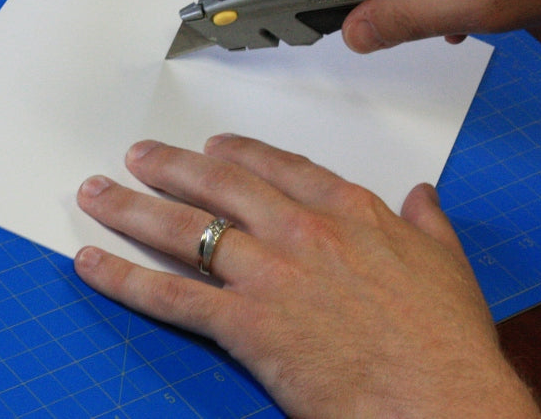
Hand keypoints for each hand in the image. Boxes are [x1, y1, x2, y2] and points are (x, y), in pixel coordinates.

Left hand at [74, 135, 540, 417]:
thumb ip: (429, 223)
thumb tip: (424, 196)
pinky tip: (94, 263)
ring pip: (185, 229)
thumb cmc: (446, 341)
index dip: (241, 153)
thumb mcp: (447, 266)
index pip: (280, 167)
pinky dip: (124, 277)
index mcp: (349, 211)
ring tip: (99, 193)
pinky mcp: (244, 322)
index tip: (215, 147)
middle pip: (220, 186)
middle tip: (140, 155)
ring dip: (133, 208)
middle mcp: (300, 230)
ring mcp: (267, 273)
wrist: (439, 399)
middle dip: (173, 166)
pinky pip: (170, 294)